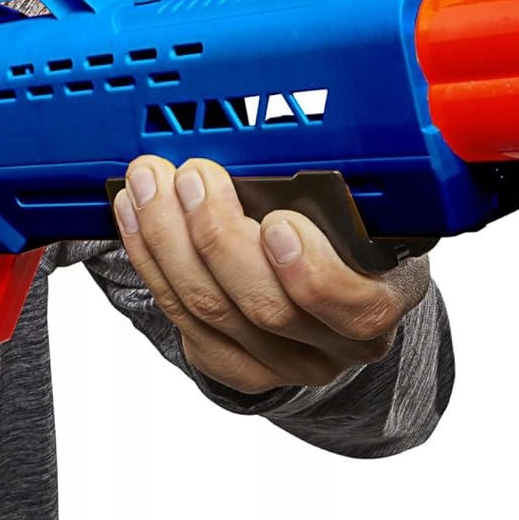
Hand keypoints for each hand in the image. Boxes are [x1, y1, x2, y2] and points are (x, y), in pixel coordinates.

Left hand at [112, 155, 430, 393]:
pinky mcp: (234, 365)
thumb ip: (328, 193)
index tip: (277, 221)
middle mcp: (335, 347)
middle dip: (217, 233)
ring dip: (168, 239)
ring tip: (149, 184)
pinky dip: (151, 261)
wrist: (331, 291)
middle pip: (265, 307)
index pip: (356, 306)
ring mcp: (282, 364)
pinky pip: (182, 319)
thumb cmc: (343, 235)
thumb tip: (266, 153)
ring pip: (211, 311)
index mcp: (382, 299)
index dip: (312, 270)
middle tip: (192, 176)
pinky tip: (137, 218)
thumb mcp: (360, 207)